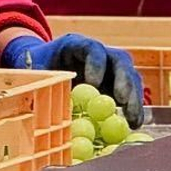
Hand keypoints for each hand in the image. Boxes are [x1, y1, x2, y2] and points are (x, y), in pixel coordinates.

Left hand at [1, 33, 144, 127]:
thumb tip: (43, 102)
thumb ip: (42, 82)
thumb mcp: (35, 70)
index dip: (96, 63)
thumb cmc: (40, 66)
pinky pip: (130, 92)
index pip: (92, 48)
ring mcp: (112, 68)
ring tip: (134, 120)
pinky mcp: (117, 84)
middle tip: (123, 101)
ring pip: (130, 77)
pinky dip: (133, 107)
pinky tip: (134, 124)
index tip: (94, 83)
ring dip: (134, 98)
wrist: (46, 64)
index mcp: (77, 45)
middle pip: (119, 61)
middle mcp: (101, 54)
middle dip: (124, 81)